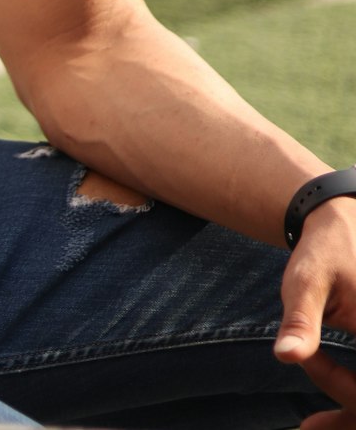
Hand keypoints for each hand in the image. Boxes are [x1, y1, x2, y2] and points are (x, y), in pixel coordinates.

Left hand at [276, 201, 355, 427]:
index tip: (308, 357)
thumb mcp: (306, 282)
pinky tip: (320, 423)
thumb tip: (285, 356)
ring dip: (350, 415)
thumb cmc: (323, 251)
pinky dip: (352, 404)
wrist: (341, 224)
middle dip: (348, 412)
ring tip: (311, 427)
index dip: (341, 386)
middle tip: (308, 422)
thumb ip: (301, 321)